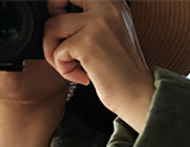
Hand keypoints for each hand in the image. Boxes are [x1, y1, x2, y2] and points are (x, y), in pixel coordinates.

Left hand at [44, 0, 155, 131]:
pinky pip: (58, 52)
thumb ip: (89, 18)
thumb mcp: (110, 31)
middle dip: (51, 26)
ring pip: (52, 27)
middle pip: (57, 0)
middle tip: (61, 46)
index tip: (63, 29)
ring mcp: (97, 22)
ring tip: (74, 67)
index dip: (59, 6)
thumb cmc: (121, 69)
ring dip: (54, 53)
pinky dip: (65, 70)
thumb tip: (57, 13)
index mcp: (112, 0)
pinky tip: (83, 76)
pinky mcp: (87, 43)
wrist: (138, 93)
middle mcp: (106, 4)